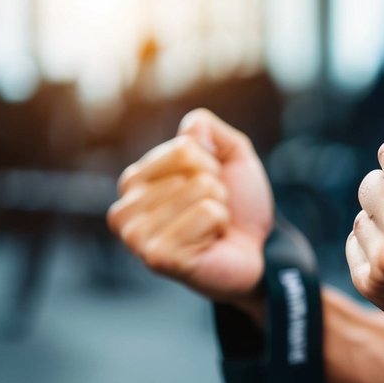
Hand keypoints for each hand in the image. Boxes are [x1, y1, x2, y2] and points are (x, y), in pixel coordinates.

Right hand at [107, 109, 273, 303]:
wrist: (258, 252)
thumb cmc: (238, 208)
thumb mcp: (232, 158)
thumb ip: (210, 130)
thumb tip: (192, 126)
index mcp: (134, 182)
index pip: (183, 149)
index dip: (211, 165)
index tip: (211, 190)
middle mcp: (125, 209)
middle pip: (191, 170)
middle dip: (216, 190)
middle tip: (212, 214)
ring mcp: (137, 237)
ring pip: (200, 191)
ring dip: (218, 209)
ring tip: (211, 229)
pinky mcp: (158, 256)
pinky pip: (206, 214)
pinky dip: (218, 226)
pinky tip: (209, 244)